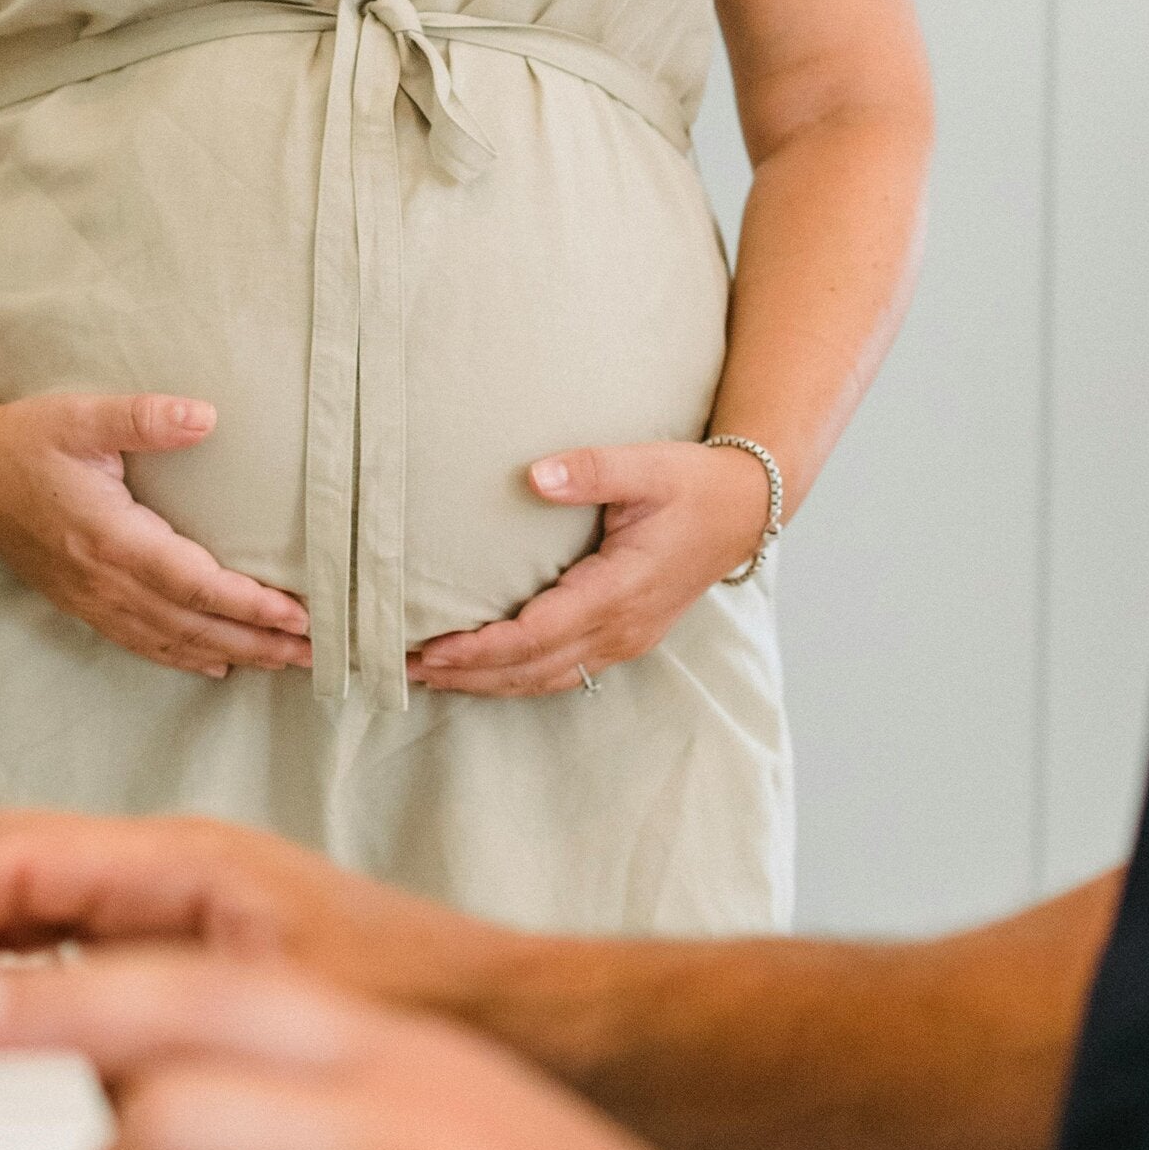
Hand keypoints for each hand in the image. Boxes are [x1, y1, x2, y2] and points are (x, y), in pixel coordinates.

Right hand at [0, 393, 311, 681]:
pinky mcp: (80, 602)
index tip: (298, 616)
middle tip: (315, 654)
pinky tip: (214, 664)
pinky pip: (141, 642)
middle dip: (259, 642)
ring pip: (172, 641)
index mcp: (112, 539)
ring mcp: (90, 598)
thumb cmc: (24, 440)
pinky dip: (183, 657)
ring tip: (284, 664)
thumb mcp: (82, 417)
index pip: (195, 584)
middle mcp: (104, 581)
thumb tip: (204, 416)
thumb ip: (144, 417)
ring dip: (233, 654)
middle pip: (194, 625)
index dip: (249, 605)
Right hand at [0, 807, 501, 1020]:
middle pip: (6, 878)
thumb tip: (29, 1056)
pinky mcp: (193, 976)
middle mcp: (176, 878)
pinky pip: (71, 969)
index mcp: (187, 861)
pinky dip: (8, 999)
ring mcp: (182, 923)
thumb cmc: (422, 1002)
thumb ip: (150, 1024)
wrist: (515, 1031)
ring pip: (32, 923)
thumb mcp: (268, 1017)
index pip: (14, 856)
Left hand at [410, 440, 771, 697]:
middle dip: (467, 675)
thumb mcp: (647, 466)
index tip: (432, 648)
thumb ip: (592, 470)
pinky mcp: (626, 637)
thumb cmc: (694, 484)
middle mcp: (621, 628)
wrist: (746, 508)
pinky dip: (517, 677)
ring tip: (429, 677)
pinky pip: (563, 672)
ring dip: (487, 683)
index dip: (481, 648)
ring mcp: (626, 639)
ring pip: (546, 679)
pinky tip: (484, 672)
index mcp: (620, 590)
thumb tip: (536, 475)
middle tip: (402, 668)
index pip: (537, 634)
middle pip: (531, 669)